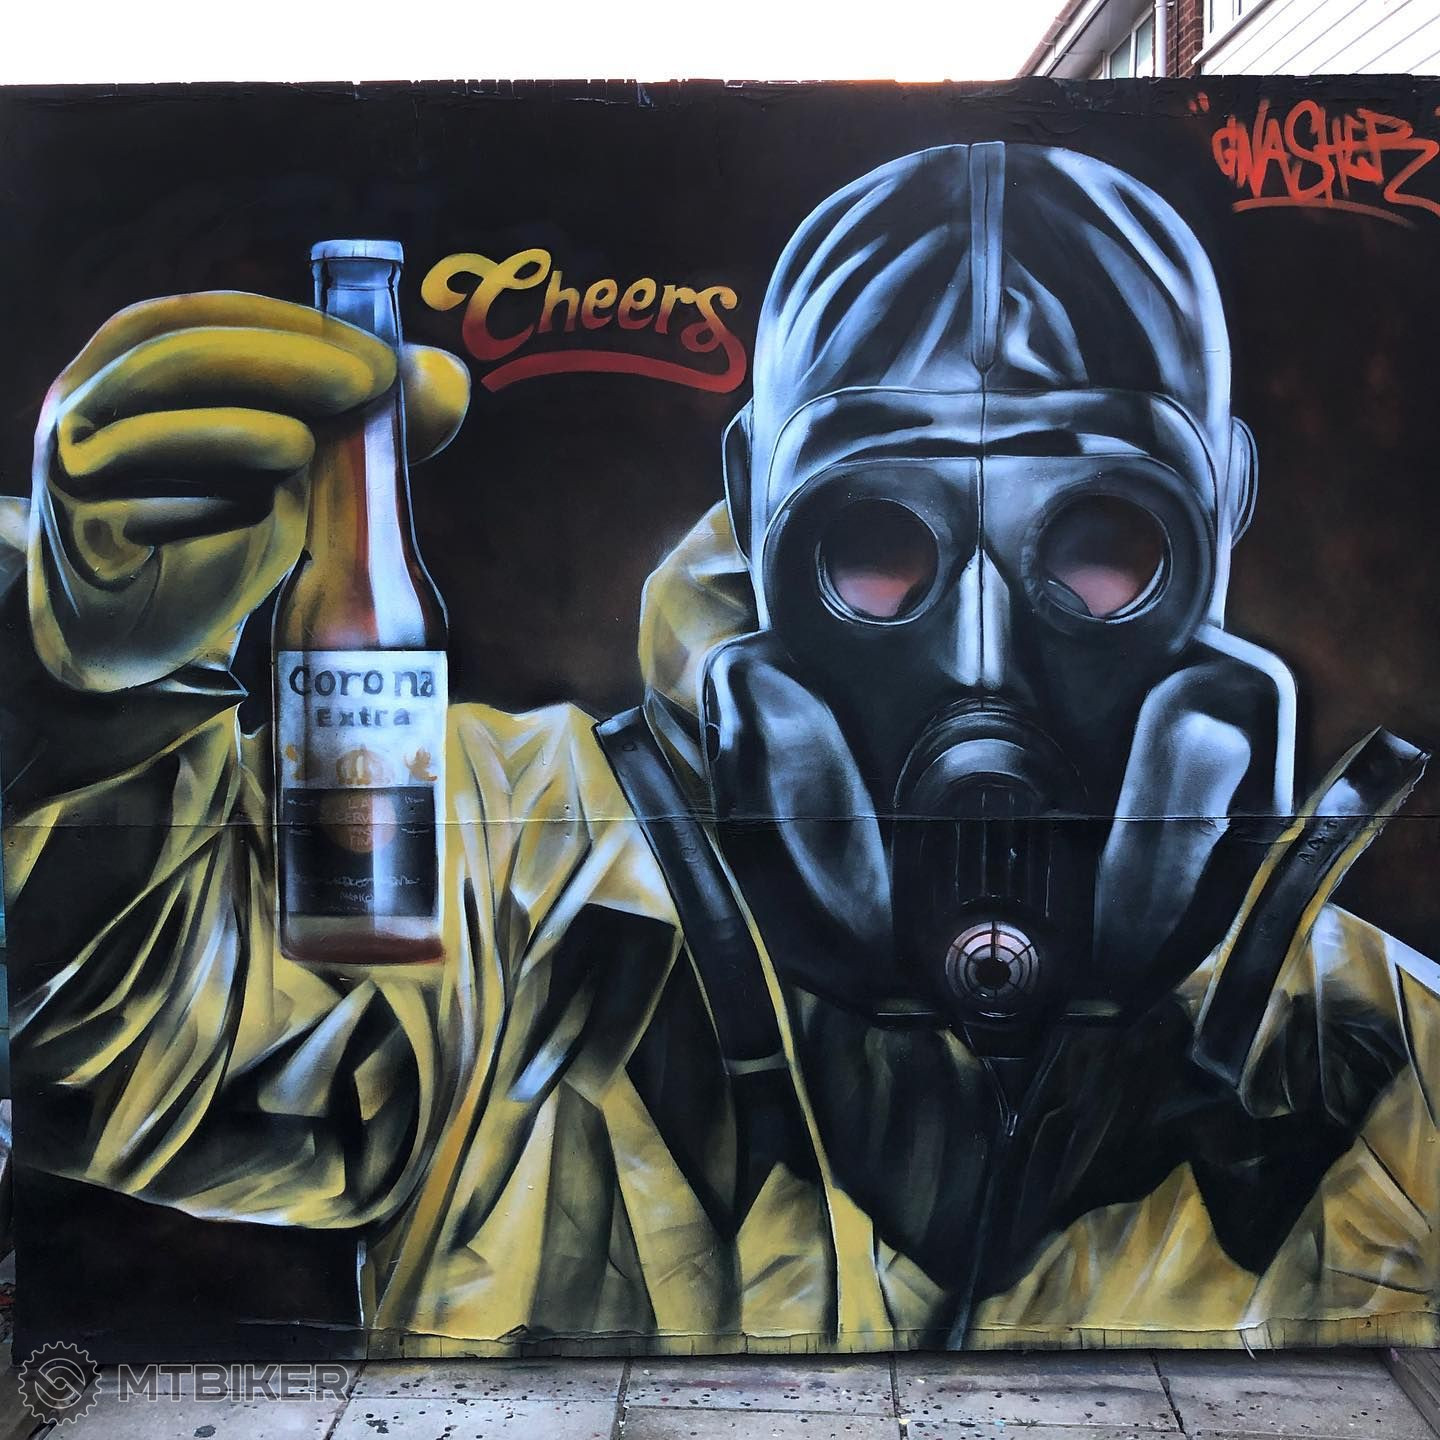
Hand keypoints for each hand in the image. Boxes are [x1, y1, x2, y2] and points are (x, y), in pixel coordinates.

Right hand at [29, 291, 469, 692]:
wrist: (146, 611)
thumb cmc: (219, 510)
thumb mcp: (296, 455)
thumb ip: (364, 417)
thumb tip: (447, 380)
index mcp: (140, 353)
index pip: (212, 315)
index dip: (298, 327)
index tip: (378, 357)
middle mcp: (92, 395)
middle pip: (175, 358)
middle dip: (278, 363)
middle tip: (365, 384)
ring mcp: (75, 464)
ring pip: (146, 433)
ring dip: (235, 431)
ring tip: (302, 447)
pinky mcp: (82, 535)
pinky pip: (136, 513)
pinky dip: (203, 509)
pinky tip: (257, 512)